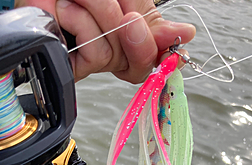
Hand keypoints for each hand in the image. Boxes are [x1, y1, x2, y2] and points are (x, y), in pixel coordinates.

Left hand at [55, 0, 195, 81]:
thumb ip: (151, 18)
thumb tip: (186, 35)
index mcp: (128, 35)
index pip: (156, 56)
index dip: (168, 54)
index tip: (178, 43)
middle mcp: (113, 51)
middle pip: (140, 61)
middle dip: (133, 30)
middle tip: (126, 14)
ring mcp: (92, 60)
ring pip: (116, 53)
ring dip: (99, 14)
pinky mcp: (72, 67)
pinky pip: (96, 55)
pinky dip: (81, 24)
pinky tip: (66, 11)